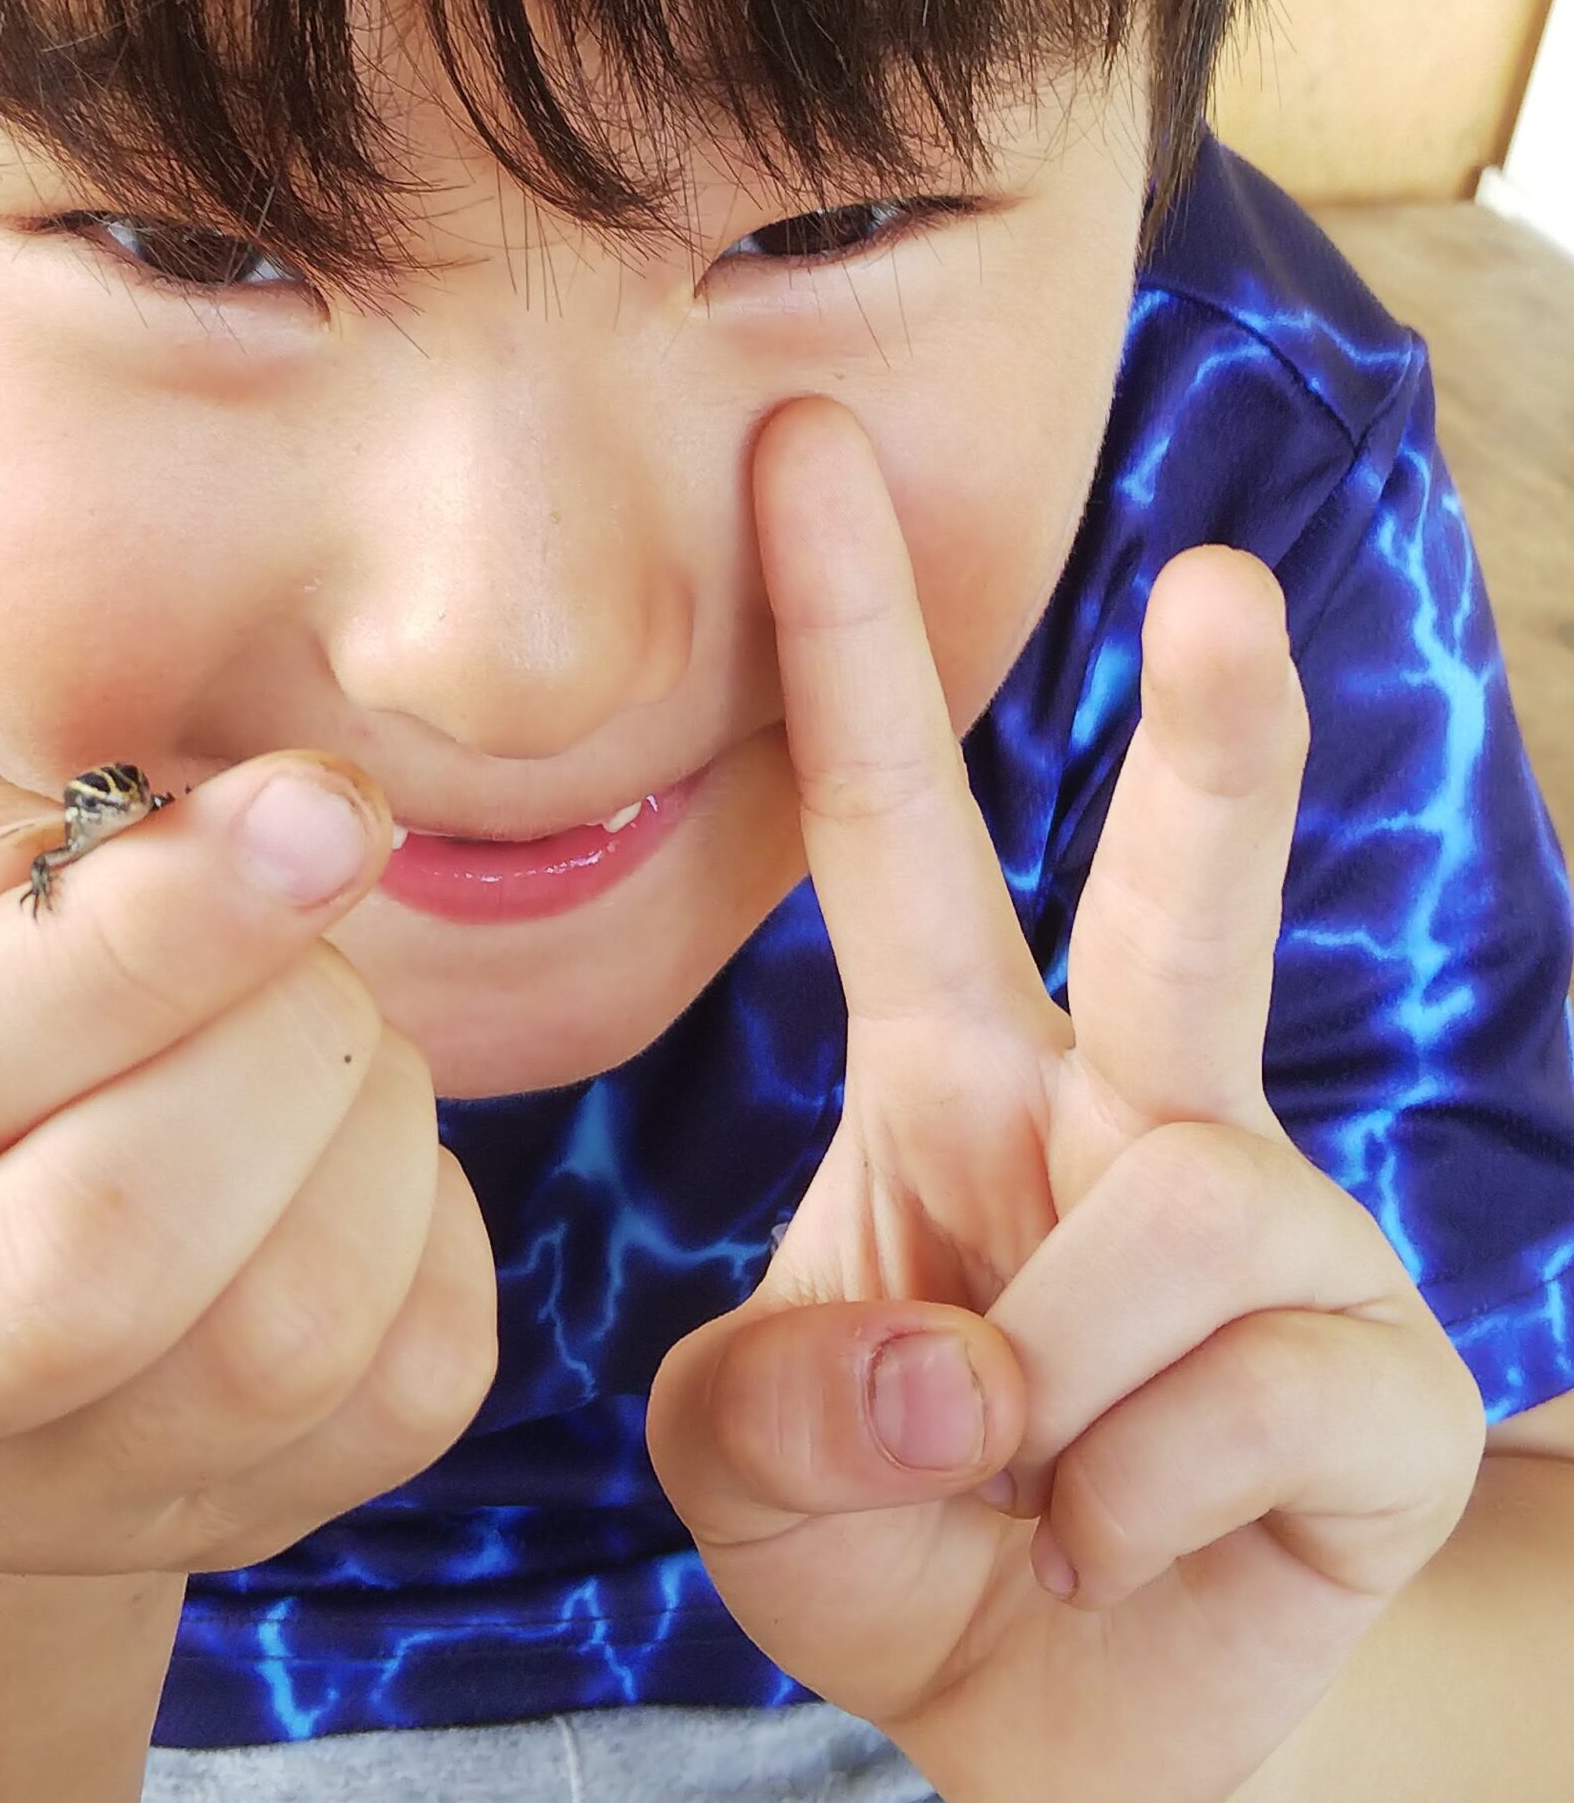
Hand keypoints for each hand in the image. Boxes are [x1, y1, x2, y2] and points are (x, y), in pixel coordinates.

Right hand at [0, 757, 494, 1576]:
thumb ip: (26, 849)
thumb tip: (262, 841)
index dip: (150, 937)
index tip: (318, 816)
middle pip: (103, 1259)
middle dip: (274, 1044)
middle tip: (304, 933)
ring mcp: (16, 1517)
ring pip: (285, 1338)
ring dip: (369, 1117)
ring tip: (321, 1033)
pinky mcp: (215, 1534)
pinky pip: (415, 1382)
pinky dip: (432, 1219)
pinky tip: (349, 1150)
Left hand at [646, 398, 1486, 1802]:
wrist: (1056, 1721)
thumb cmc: (900, 1536)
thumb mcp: (751, 1461)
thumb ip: (774, 1400)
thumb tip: (971, 1370)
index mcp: (962, 1074)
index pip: (894, 830)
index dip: (845, 645)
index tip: (794, 455)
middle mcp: (1130, 1109)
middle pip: (1177, 892)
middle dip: (1215, 735)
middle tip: (1220, 583)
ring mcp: (1274, 1228)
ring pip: (1173, 1206)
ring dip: (1049, 1391)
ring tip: (1026, 1485)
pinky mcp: (1382, 1371)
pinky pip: (1243, 1391)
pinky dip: (1134, 1502)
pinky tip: (1126, 1535)